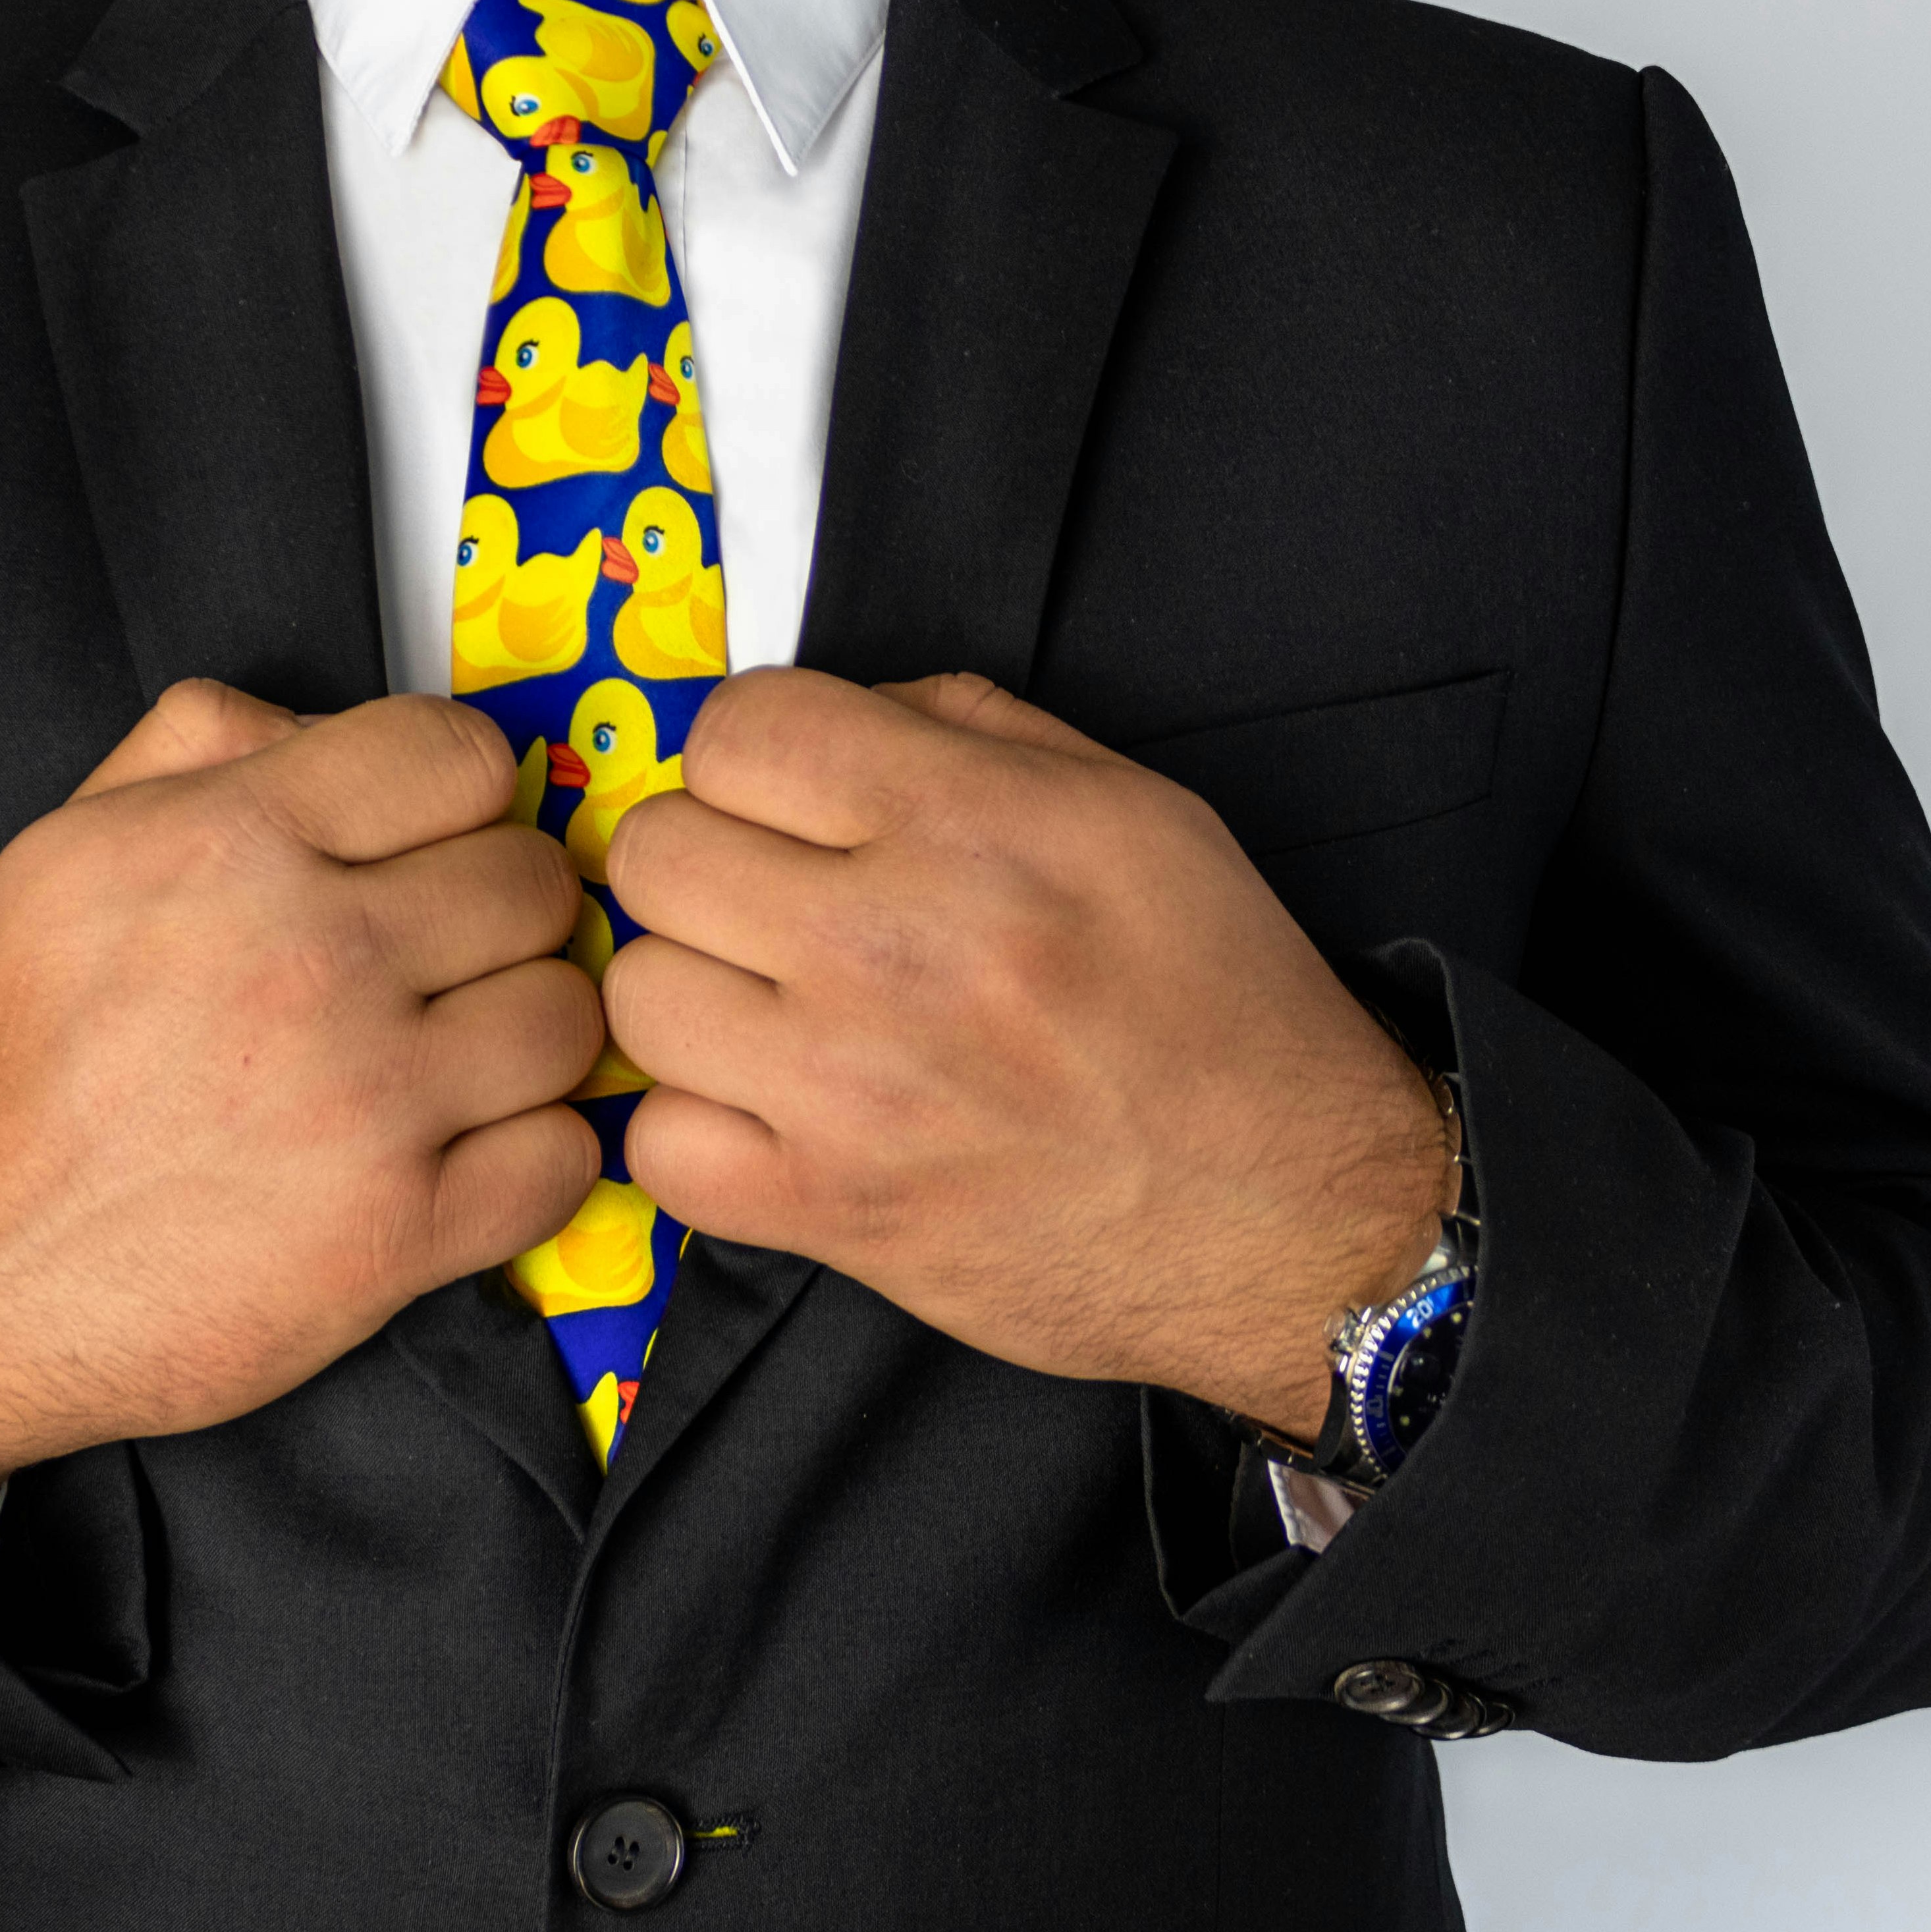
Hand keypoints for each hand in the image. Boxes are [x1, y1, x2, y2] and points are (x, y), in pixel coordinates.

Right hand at [0, 683, 602, 1558]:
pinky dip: (534, 1154)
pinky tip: (464, 1151)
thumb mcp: (68, 849)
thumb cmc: (32, 1058)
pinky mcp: (401, 1231)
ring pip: (570, 1015)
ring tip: (455, 1060)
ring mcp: (368, 1101)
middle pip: (534, 883)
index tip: (432, 847)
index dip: (460, 798)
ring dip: (527, 1036)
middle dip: (500, 917)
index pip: (459, 756)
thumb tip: (332, 730)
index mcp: (236, 841)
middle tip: (442, 964)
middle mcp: (313, 957)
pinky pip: (567, 1155)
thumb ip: (203, 746)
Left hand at [603, 669, 1454, 1436]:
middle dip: (708, 862)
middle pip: (658, 851)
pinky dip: (697, 1129)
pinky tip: (770, 1114)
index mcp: (974, 824)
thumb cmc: (1217, 1006)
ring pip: (637, 992)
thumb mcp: (1137, 809)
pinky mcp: (827, 1212)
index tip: (791, 798)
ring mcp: (847, 1089)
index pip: (740, 727)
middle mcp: (895, 946)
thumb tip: (839, 717)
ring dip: (694, 993)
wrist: (1293, 1214)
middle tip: (773, 905)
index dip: (755, 755)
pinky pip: (656, 1142)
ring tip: (772, 1011)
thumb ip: (972, 730)